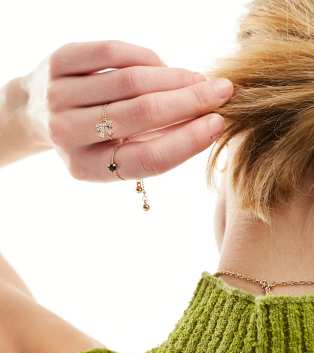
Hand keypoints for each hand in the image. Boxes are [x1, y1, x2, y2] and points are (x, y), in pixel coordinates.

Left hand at [26, 40, 232, 181]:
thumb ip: (155, 142)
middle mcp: (68, 134)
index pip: (146, 159)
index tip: (217, 124)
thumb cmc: (91, 138)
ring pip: (130, 82)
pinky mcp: (59, 62)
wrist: (41, 113)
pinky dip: (147, 59)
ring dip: (174, 78)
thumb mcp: (118, 153)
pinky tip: (163, 68)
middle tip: (221, 92)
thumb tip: (205, 119)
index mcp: (87, 167)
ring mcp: (60, 96)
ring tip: (197, 79)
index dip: (186, 141)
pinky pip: (114, 53)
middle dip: (189, 101)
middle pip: (140, 115)